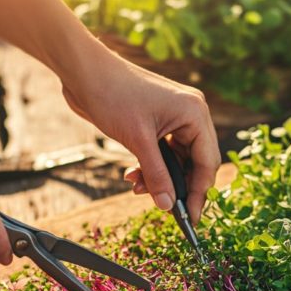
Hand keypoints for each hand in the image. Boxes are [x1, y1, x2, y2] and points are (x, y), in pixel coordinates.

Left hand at [61, 43, 220, 223]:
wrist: (83, 72)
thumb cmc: (113, 95)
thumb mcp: (138, 141)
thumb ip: (156, 175)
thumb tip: (168, 205)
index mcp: (195, 113)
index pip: (207, 162)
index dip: (199, 192)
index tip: (191, 217)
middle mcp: (190, 115)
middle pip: (195, 163)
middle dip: (178, 186)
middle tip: (166, 208)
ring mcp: (174, 118)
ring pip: (177, 161)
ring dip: (159, 178)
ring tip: (138, 187)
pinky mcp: (158, 123)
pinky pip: (163, 153)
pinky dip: (150, 167)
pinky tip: (133, 175)